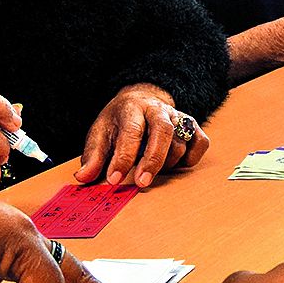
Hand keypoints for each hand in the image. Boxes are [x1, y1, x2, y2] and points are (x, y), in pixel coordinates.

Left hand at [75, 83, 209, 188]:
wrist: (141, 99)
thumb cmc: (120, 121)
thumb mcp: (100, 133)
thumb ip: (93, 156)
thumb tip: (83, 177)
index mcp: (132, 108)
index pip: (130, 133)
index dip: (123, 158)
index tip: (114, 179)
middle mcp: (157, 110)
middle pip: (163, 131)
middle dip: (153, 160)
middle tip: (142, 183)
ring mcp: (178, 117)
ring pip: (180, 143)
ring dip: (166, 164)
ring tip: (149, 170)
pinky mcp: (193, 126)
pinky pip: (200, 143)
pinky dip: (191, 158)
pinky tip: (176, 164)